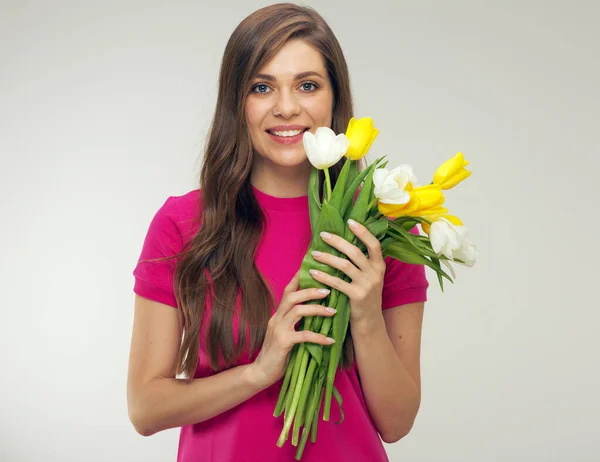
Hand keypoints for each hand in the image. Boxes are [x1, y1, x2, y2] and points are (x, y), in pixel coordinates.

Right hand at [249, 270, 335, 389]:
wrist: (260, 373)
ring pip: (298, 311)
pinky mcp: (282, 343)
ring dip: (317, 309)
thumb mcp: (286, 333)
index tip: (313, 266)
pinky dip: (318, 336)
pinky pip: (303, 335)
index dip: (299, 277)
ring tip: (333, 312)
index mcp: (278, 314)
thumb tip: (318, 313)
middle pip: (292, 295)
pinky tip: (330, 340)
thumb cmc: (277, 353)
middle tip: (329, 290)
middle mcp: (277, 318)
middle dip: (311, 290)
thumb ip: (297, 322)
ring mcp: (278, 329)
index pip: (288, 290)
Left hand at [308, 219, 385, 326]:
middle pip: (355, 252)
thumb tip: (343, 241)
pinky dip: (324, 276)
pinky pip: (337, 283)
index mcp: (380, 266)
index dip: (363, 232)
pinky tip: (313, 273)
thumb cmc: (365, 296)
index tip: (350, 221)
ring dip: (327, 258)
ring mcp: (367, 285)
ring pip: (345, 265)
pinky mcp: (357, 297)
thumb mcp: (370, 278)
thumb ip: (362, 262)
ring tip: (314, 254)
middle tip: (322, 235)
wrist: (369, 323)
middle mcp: (376, 274)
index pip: (374, 244)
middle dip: (337, 241)